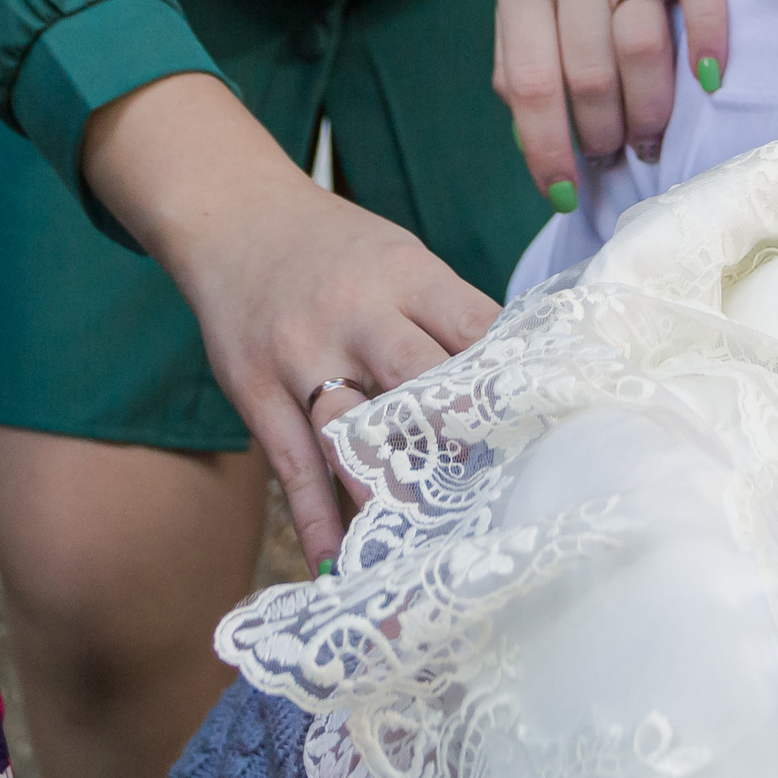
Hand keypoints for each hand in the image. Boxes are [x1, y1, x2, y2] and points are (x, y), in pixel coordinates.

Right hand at [80, 71, 497, 563]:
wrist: (235, 217)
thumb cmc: (338, 251)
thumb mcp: (401, 259)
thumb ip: (447, 318)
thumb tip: (509, 395)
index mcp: (406, 274)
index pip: (474, 329)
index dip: (510, 385)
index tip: (542, 439)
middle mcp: (356, 312)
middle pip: (419, 381)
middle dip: (461, 441)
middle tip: (500, 503)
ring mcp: (301, 352)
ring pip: (351, 432)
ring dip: (391, 495)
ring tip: (428, 552)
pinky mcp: (256, 390)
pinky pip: (292, 464)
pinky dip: (317, 518)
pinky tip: (339, 560)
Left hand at [495, 0, 727, 194]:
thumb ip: (520, 46)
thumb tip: (530, 132)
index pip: (530, 82)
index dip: (547, 146)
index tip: (566, 192)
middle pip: (590, 72)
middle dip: (605, 134)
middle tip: (622, 160)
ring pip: (640, 46)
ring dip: (651, 108)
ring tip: (654, 138)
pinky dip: (709, 41)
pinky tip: (712, 79)